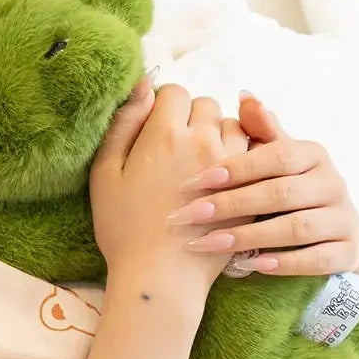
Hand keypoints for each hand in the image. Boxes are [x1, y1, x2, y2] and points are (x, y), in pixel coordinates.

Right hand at [90, 80, 251, 307]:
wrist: (160, 274)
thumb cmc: (123, 227)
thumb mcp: (105, 172)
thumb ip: (123, 123)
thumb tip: (142, 84)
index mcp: (163, 134)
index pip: (175, 93)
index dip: (163, 107)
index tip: (155, 129)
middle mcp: (201, 140)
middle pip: (206, 105)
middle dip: (192, 118)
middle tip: (176, 149)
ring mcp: (230, 164)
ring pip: (233, 126)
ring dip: (219, 135)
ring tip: (203, 162)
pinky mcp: (249, 188)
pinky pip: (253, 155)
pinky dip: (241, 158)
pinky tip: (225, 179)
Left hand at [165, 92, 358, 276]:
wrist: (332, 235)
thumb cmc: (289, 190)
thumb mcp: (276, 161)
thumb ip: (260, 132)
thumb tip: (244, 95)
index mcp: (312, 155)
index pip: (274, 156)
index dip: (234, 169)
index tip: (192, 182)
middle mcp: (333, 183)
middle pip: (280, 193)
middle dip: (230, 205)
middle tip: (188, 216)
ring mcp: (345, 218)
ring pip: (296, 227)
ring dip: (248, 236)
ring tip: (208, 243)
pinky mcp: (349, 251)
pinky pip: (319, 259)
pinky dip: (286, 262)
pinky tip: (254, 266)